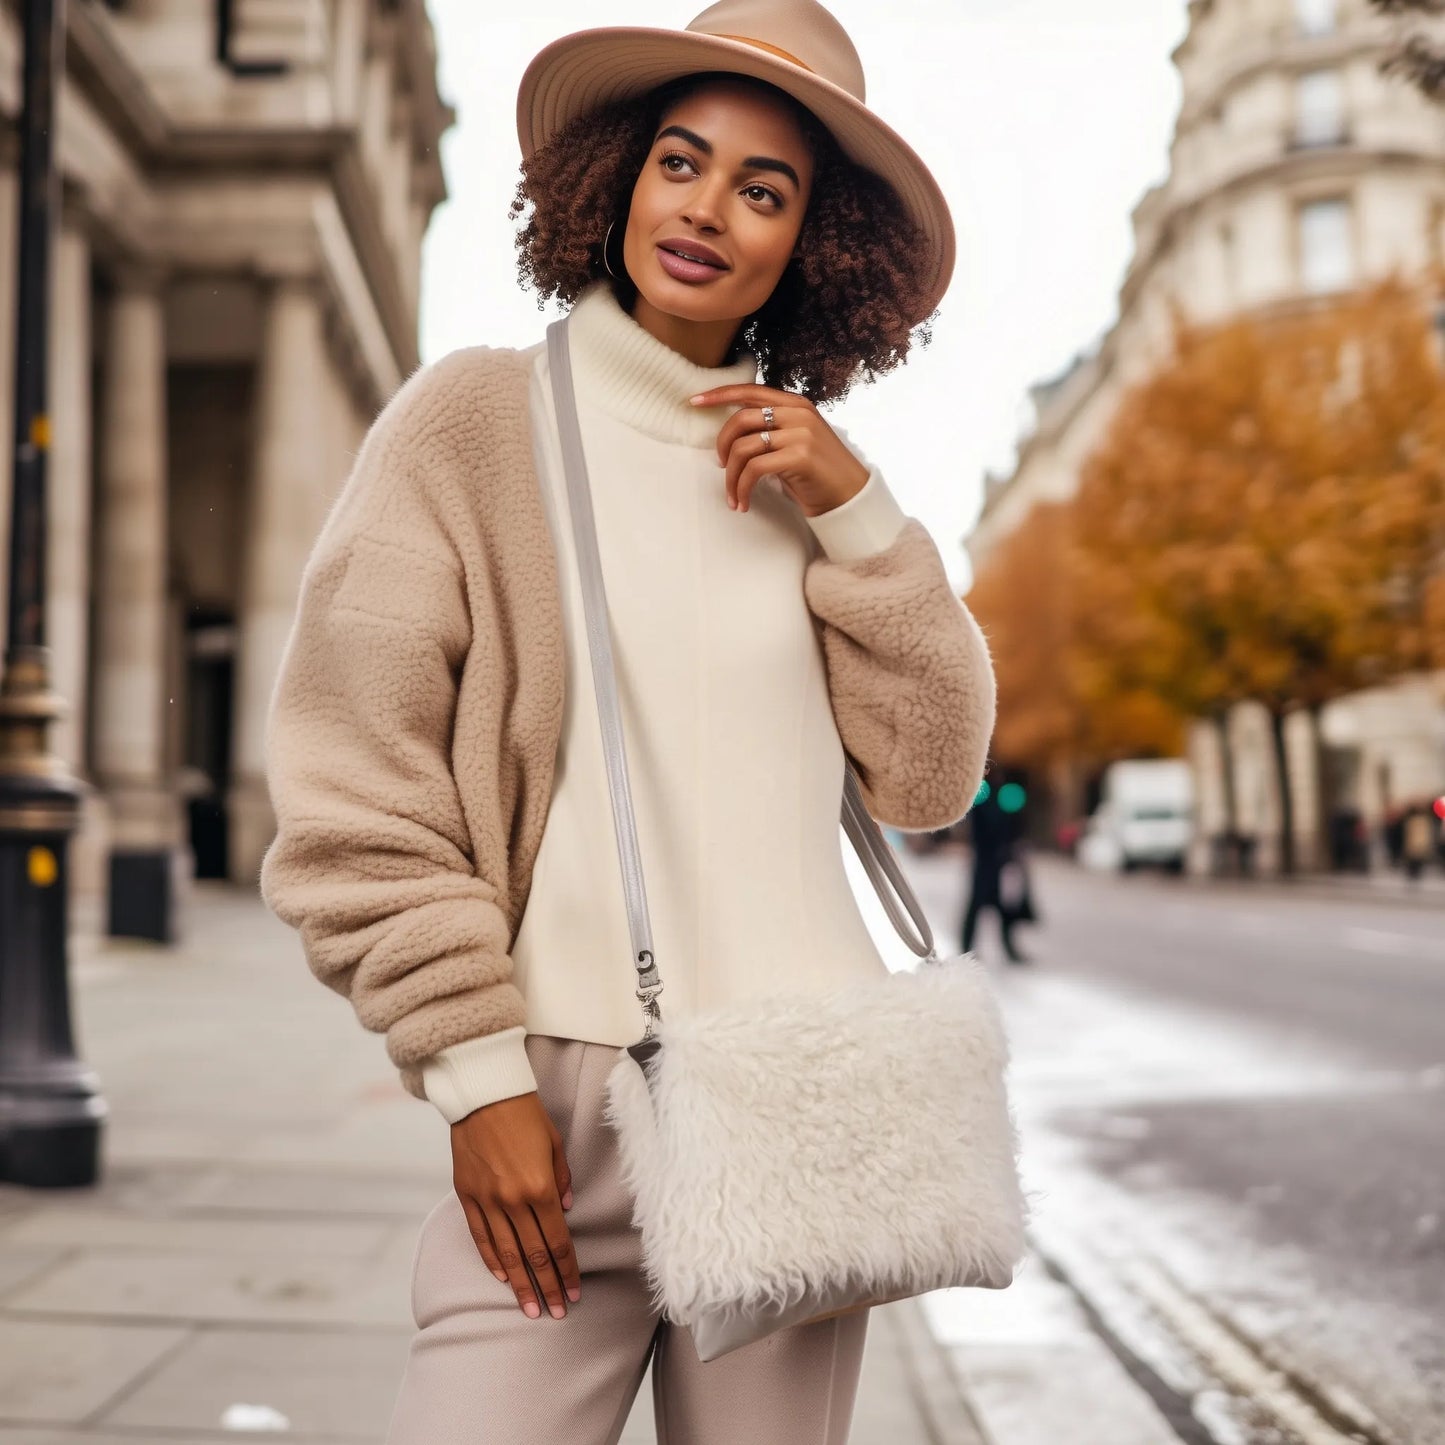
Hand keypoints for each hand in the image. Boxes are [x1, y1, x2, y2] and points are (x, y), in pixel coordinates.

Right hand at [449, 1091, 579, 1319]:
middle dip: (548, 1287)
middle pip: (533, 1255)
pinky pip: (480, 1236)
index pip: (557, 1241)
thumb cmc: (526, 1114)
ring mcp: (487, 1200)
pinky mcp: (467, 1195)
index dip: (567, 1270)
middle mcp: (513, 1200)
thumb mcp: (555, 1143)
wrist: (484, 1095)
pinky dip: (492, 1259)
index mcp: (540, 1187)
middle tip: (557, 1313)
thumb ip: (562, 1179)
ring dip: (520, 1284)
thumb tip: (566, 1210)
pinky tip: (502, 1277)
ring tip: (530, 1309)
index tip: (574, 1293)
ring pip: (506, 1254)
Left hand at [691, 383, 869, 518]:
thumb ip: (772, 429)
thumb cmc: (817, 473)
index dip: (719, 394)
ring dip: (731, 478)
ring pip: (743, 448)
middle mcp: (798, 413)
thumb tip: (731, 436)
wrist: (850, 496)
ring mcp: (800, 433)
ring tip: (733, 497)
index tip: (694, 401)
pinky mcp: (800, 456)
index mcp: (795, 404)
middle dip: (721, 445)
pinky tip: (743, 503)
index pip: (750, 390)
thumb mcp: (796, 441)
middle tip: (721, 467)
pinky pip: (754, 469)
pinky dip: (742, 489)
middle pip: (740, 419)